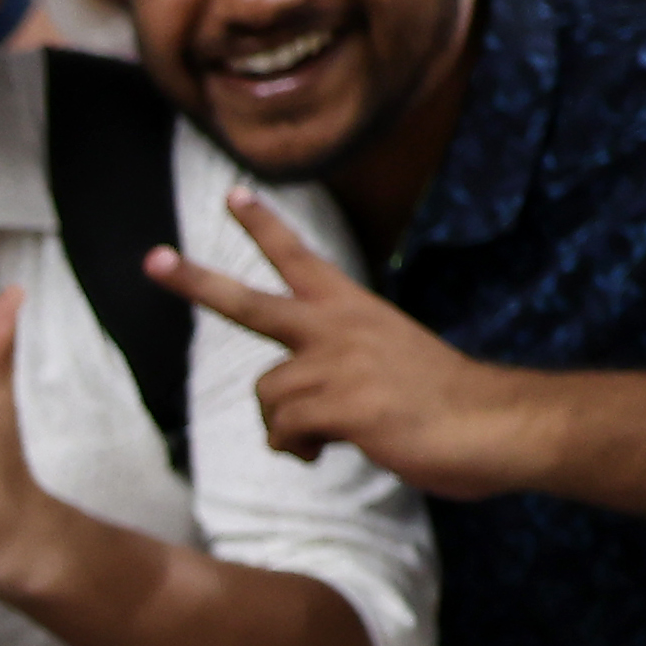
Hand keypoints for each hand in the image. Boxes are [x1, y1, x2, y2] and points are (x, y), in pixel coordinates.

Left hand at [147, 191, 546, 495]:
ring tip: (330, 437)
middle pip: (250, 302)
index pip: (301, 259)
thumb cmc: (446, 405)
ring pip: (266, 395)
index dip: (265, 228)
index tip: (233, 195)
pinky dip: (300, 450)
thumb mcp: (388, 367)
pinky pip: (283, 432)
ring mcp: (337, 361)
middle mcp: (339, 326)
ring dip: (287, 429)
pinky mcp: (338, 402)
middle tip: (151, 259)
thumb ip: (342, 369)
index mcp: (355, 310)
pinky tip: (336, 449)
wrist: (494, 425)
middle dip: (195, 282)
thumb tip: (304, 413)